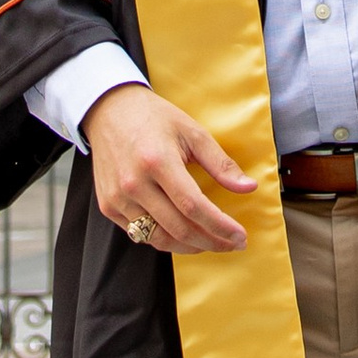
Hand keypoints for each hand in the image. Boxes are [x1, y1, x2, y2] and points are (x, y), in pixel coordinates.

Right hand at [86, 84, 252, 253]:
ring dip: (190, 247)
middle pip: (178, 229)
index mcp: (157, 161)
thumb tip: (249, 187)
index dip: (220, 226)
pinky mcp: (108, 206)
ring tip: (210, 242)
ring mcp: (117, 198)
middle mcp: (133, 183)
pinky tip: (182, 233)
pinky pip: (140, 234)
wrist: (110, 111)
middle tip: (232, 244)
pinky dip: (165, 239)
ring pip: (159, 238)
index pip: (193, 206)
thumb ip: (221, 163)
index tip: (240, 236)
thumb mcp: (192, 132)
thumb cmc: (154, 118)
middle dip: (211, 242)